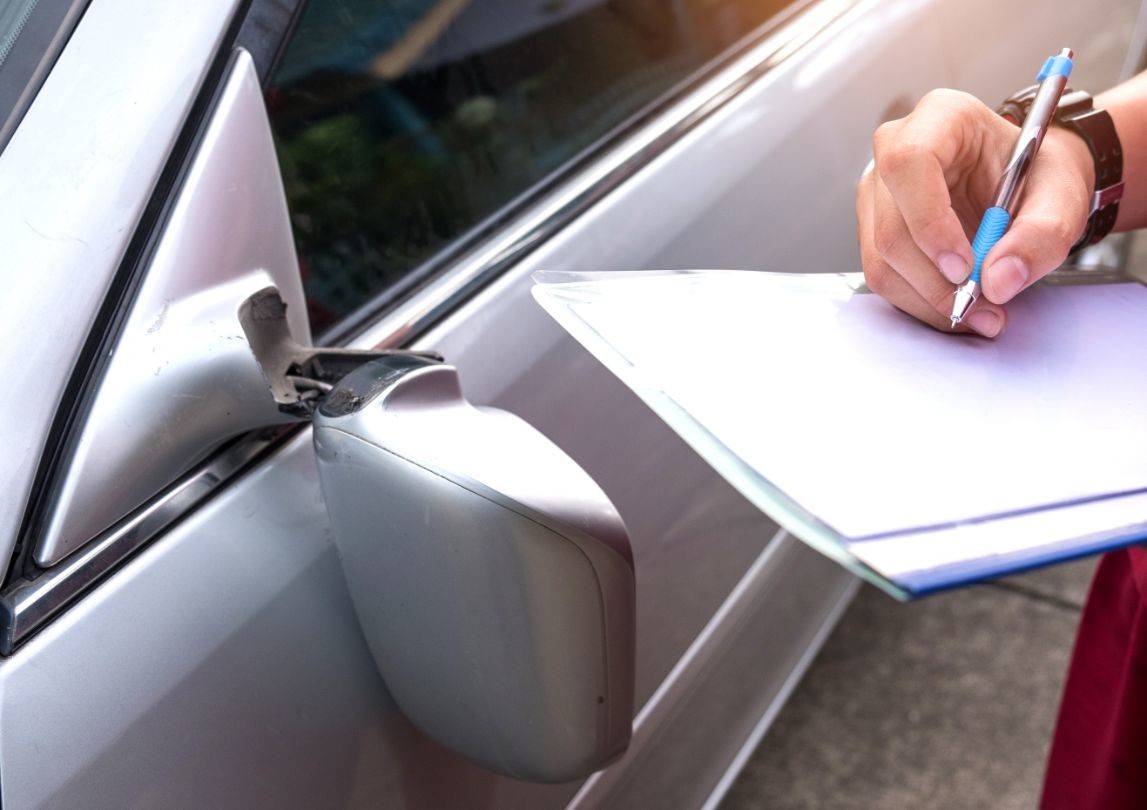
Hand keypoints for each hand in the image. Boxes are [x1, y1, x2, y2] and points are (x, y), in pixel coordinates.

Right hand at [856, 89, 1094, 336]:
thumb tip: (998, 280)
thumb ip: (1041, 235)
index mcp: (941, 118)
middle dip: (936, 280)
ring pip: (882, 260)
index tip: (964, 267)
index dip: (930, 222)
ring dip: (929, 299)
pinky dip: (921, 301)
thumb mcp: (1062, 197)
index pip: (910, 164)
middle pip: (891, 228)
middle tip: (984, 306)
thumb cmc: (1037, 176)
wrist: (1024, 186)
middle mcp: (895, 150)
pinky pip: (885, 276)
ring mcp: (877, 192)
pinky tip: (957, 304)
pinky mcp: (873, 228)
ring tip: (979, 312)